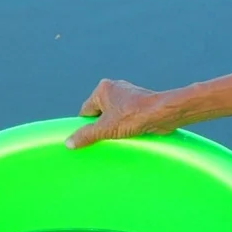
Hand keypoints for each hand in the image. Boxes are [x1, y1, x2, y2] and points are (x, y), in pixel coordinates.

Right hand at [65, 79, 179, 148]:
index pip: (86, 110)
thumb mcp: (105, 128)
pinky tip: (128, 136)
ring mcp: (128, 96)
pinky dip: (126, 126)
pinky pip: (126, 117)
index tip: (88, 138)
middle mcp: (115, 88)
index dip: (86, 125)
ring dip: (114, 128)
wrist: (164, 113)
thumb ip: (86, 135)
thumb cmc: (134, 116)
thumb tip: (68, 143)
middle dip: (101, 127)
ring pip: (114, 116)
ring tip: (117, 139)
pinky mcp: (139, 104)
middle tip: (103, 140)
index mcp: (103, 89)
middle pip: (100, 113)